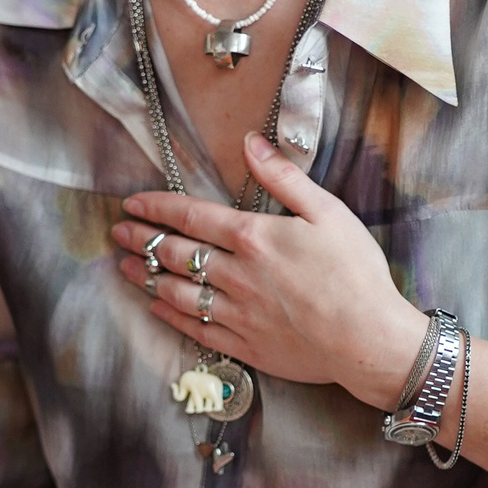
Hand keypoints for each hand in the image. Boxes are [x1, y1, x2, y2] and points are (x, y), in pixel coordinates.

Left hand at [112, 134, 426, 408]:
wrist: (368, 338)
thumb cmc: (356, 273)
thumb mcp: (328, 212)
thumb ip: (284, 177)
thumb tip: (251, 143)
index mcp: (254, 237)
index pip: (191, 216)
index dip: (157, 207)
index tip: (132, 203)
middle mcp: (236, 274)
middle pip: (176, 253)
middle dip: (142, 240)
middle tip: (119, 233)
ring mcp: (237, 312)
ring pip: (178, 291)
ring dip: (147, 277)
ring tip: (126, 267)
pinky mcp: (245, 344)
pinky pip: (196, 329)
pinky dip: (171, 316)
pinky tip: (157, 307)